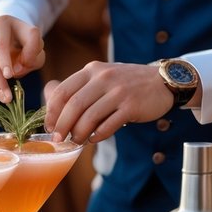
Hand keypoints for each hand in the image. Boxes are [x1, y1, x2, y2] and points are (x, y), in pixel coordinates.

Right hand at [0, 15, 44, 101]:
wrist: (9, 30)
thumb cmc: (25, 40)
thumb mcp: (36, 45)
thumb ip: (32, 56)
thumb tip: (16, 70)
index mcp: (4, 22)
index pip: (1, 42)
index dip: (5, 59)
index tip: (10, 76)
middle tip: (7, 95)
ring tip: (4, 97)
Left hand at [44, 61, 174, 144]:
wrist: (162, 81)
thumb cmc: (127, 83)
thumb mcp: (102, 77)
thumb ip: (81, 89)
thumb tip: (54, 109)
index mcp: (92, 70)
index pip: (63, 90)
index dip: (52, 111)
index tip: (49, 125)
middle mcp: (103, 78)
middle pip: (74, 105)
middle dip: (62, 125)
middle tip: (58, 139)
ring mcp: (118, 91)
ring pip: (90, 117)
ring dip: (79, 133)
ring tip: (76, 141)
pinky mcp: (131, 106)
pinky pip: (109, 125)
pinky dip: (98, 135)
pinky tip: (94, 138)